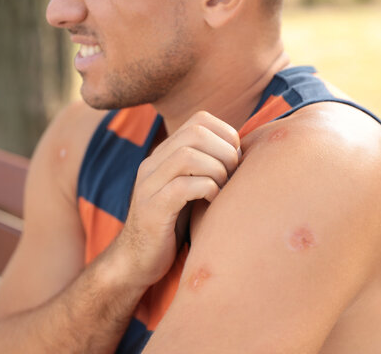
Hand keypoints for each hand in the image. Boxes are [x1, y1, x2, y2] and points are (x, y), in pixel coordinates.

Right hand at [115, 111, 240, 288]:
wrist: (137, 260)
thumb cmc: (173, 225)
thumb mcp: (189, 190)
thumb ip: (205, 168)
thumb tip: (243, 153)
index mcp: (163, 155)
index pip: (199, 120)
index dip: (226, 134)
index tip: (236, 159)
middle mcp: (153, 164)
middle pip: (195, 133)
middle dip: (225, 152)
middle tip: (233, 175)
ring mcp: (149, 185)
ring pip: (188, 156)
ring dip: (217, 171)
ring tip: (223, 189)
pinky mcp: (152, 210)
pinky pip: (183, 187)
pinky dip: (208, 190)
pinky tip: (213, 203)